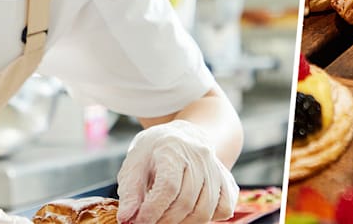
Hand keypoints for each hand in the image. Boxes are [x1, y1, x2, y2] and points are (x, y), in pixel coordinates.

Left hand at [117, 120, 238, 223]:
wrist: (182, 136)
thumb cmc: (154, 152)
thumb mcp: (135, 164)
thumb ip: (130, 192)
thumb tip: (126, 217)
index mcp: (172, 148)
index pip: (168, 186)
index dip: (153, 209)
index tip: (140, 222)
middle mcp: (199, 156)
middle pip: (185, 201)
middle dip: (164, 221)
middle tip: (150, 223)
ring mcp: (216, 168)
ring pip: (205, 210)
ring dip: (183, 223)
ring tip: (165, 220)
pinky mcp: (226, 180)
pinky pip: (224, 208)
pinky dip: (208, 217)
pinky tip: (189, 212)